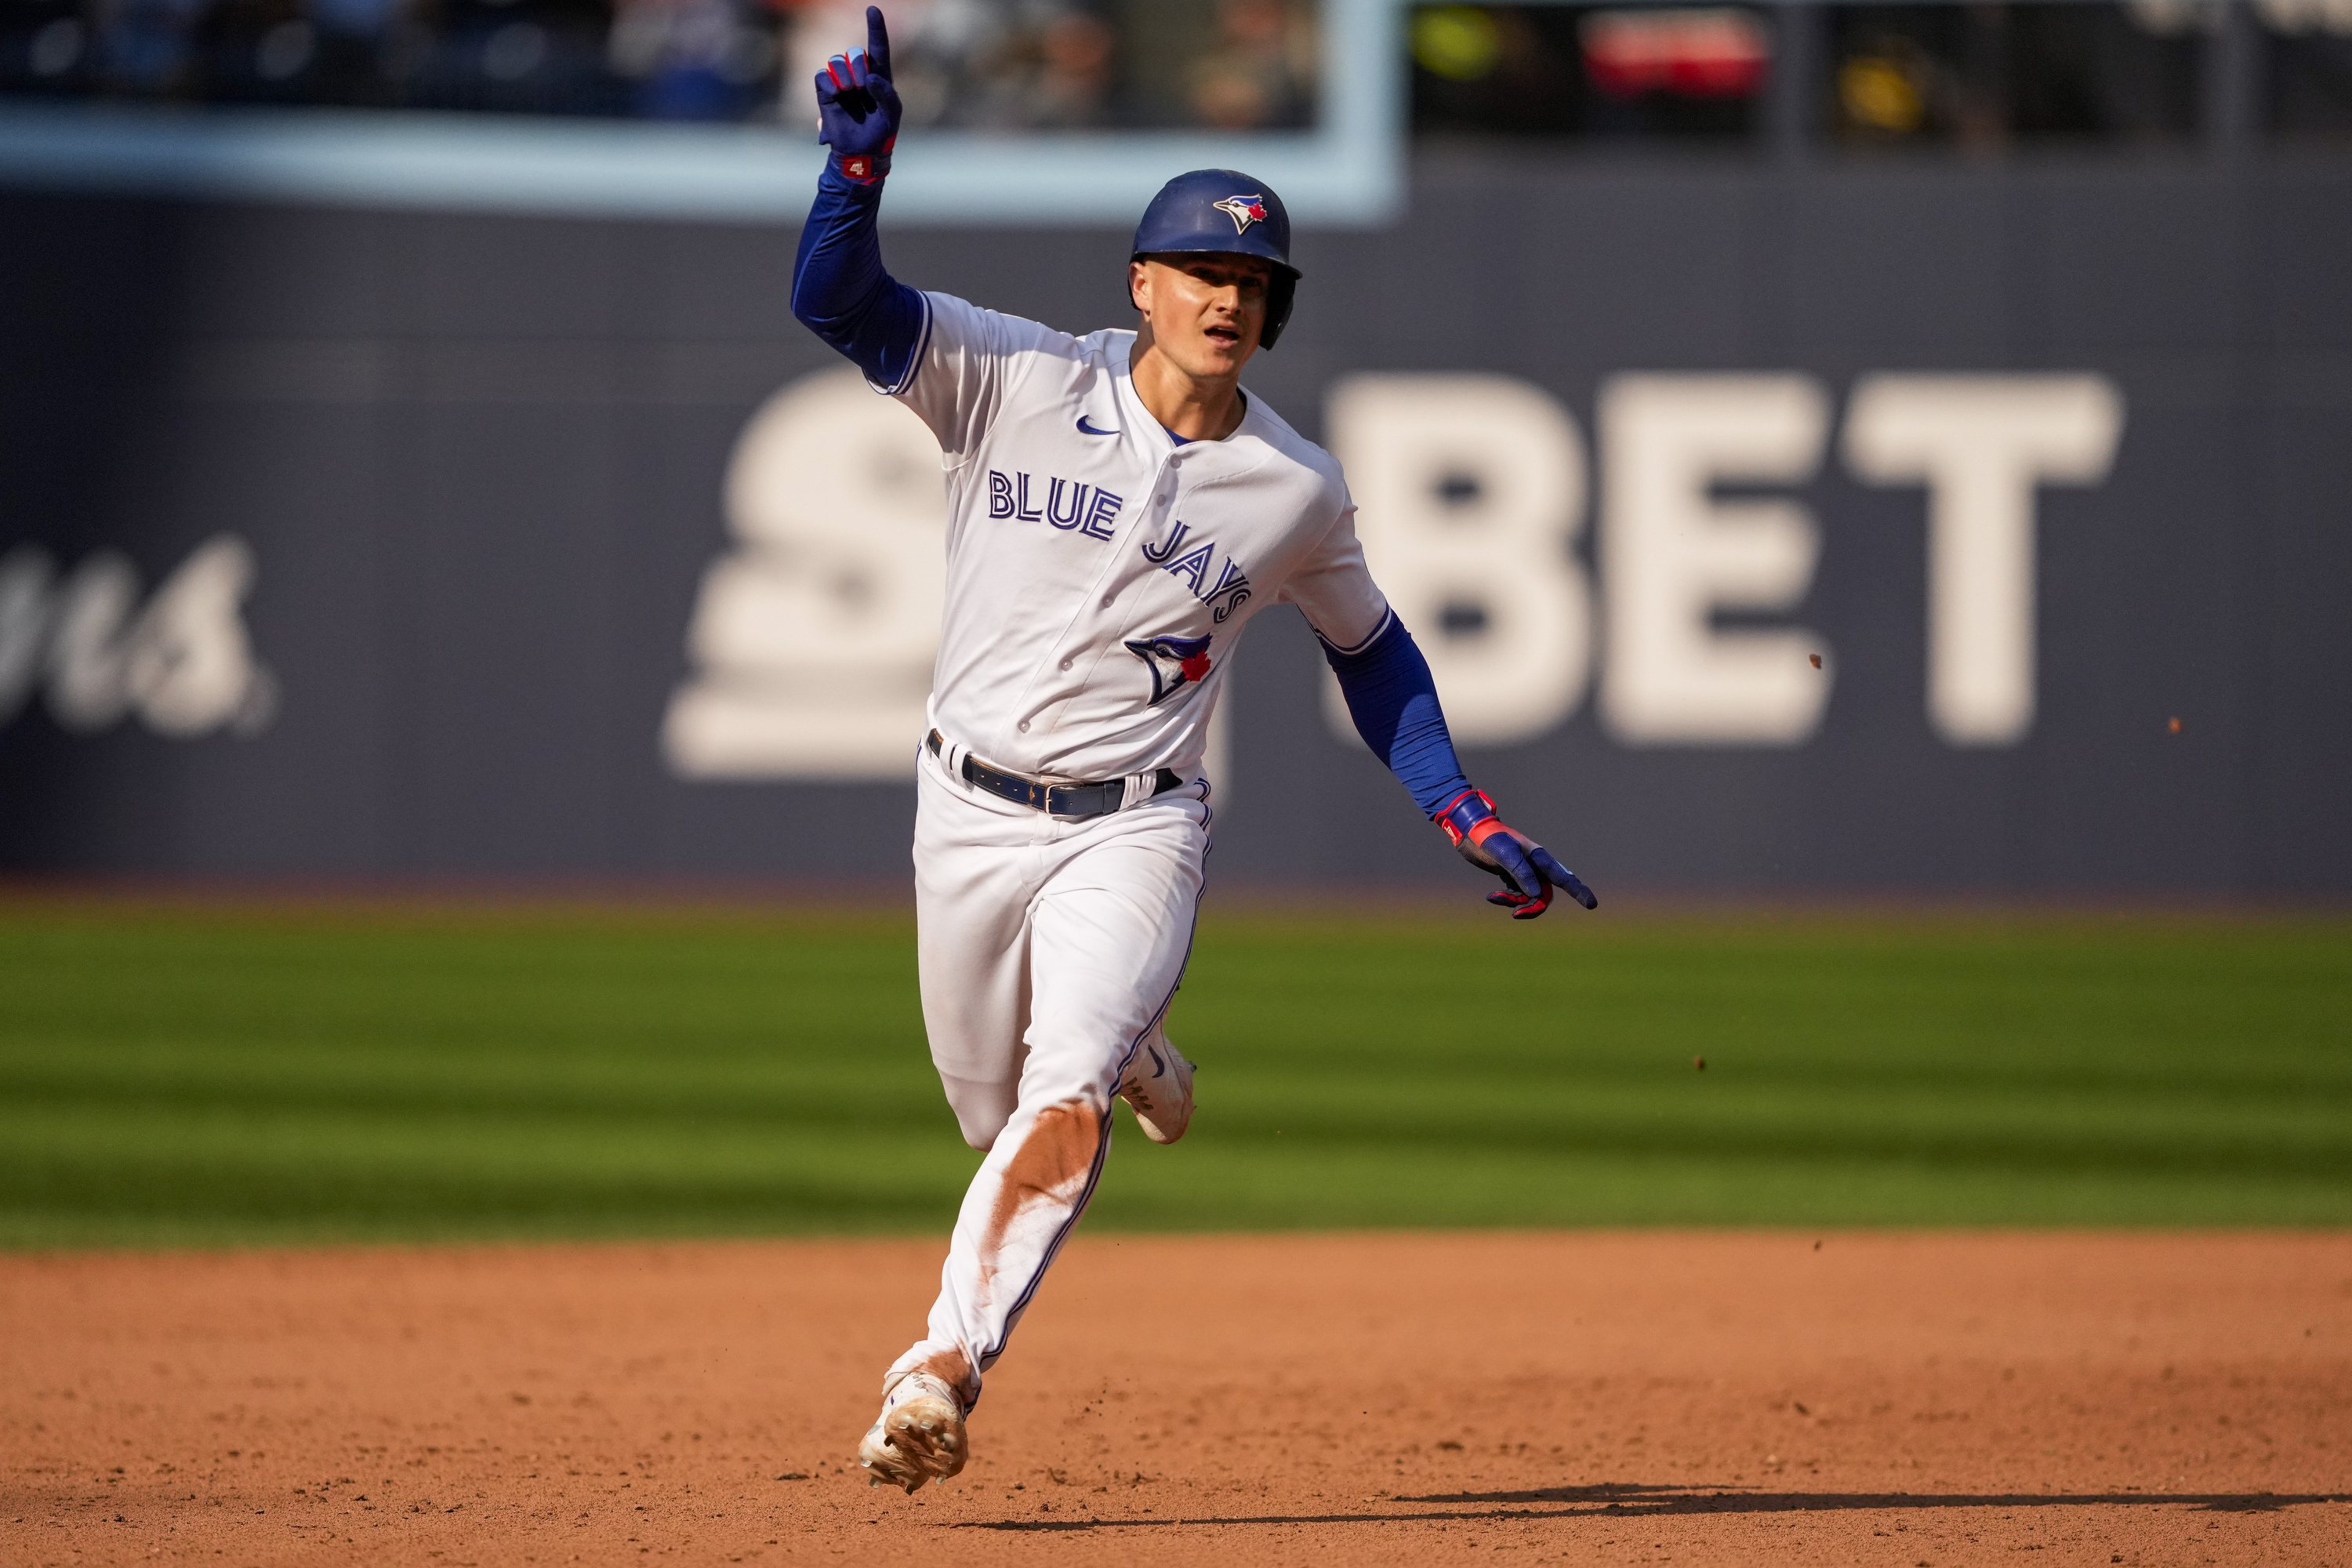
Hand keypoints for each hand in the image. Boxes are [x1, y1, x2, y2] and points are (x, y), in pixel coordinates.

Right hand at [816, 6, 900, 182]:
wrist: (861, 153)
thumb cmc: (881, 132)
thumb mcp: (893, 115)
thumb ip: (886, 94)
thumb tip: (869, 77)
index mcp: (880, 76)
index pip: (878, 46)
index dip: (876, 27)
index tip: (873, 10)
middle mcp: (860, 74)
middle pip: (855, 53)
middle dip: (859, 68)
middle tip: (862, 87)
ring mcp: (842, 82)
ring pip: (837, 61)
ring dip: (844, 75)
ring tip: (849, 92)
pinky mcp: (826, 92)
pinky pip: (822, 76)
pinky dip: (828, 83)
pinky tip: (836, 95)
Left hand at [1436, 789, 1597, 918]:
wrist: (1471, 832)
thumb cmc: (1490, 839)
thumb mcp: (1505, 854)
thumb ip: (1521, 873)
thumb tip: (1536, 893)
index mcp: (1539, 858)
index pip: (1564, 879)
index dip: (1579, 892)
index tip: (1592, 905)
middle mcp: (1535, 866)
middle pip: (1544, 895)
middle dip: (1532, 907)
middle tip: (1516, 915)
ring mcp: (1524, 872)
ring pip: (1528, 897)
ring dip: (1513, 902)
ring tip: (1494, 897)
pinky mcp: (1512, 876)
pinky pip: (1516, 895)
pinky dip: (1506, 899)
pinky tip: (1492, 896)